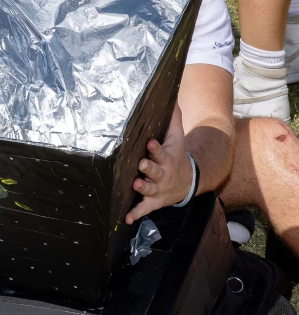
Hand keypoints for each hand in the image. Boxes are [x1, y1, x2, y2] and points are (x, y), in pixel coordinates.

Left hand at [125, 105, 192, 224]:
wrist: (187, 182)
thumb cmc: (175, 155)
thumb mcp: (177, 137)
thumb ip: (173, 118)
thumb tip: (172, 95)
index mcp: (166, 157)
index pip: (160, 151)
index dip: (155, 147)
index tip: (149, 142)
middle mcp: (162, 174)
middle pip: (154, 171)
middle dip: (148, 168)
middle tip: (141, 165)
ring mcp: (157, 189)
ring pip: (149, 189)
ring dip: (142, 188)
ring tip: (135, 185)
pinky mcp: (153, 201)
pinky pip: (144, 209)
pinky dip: (136, 214)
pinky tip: (126, 219)